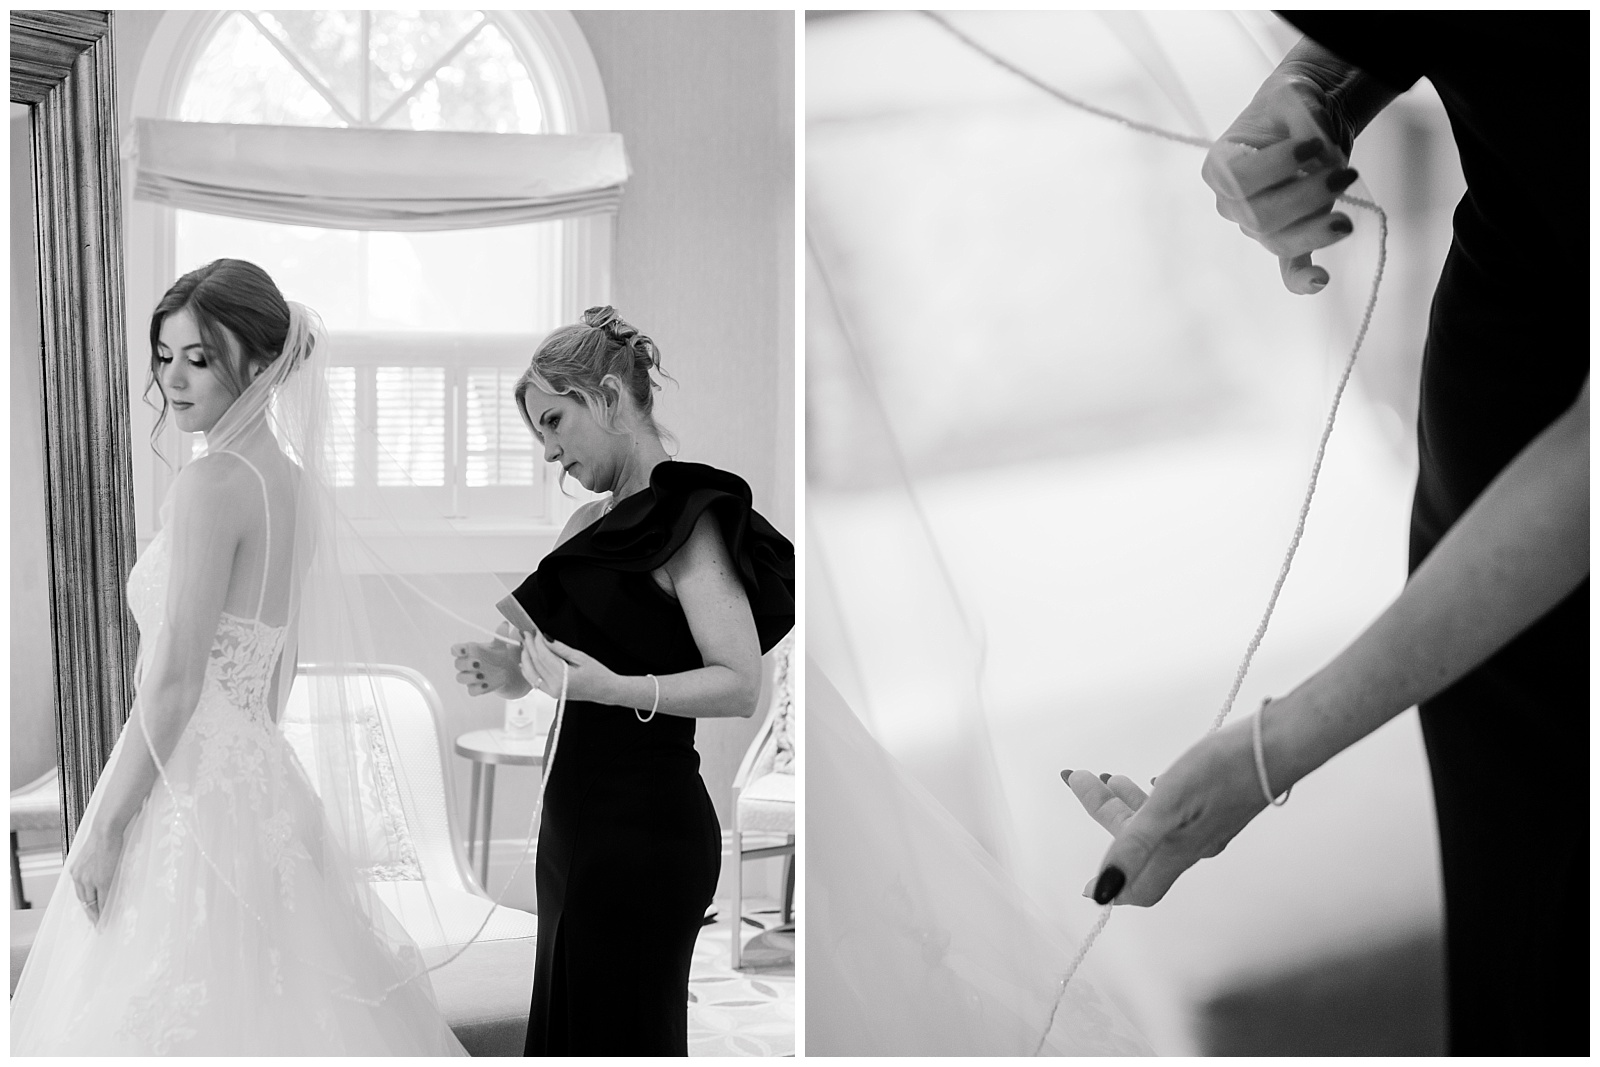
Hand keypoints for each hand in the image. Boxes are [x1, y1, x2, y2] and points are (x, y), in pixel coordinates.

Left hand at [67, 827, 124, 924]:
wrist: (106, 831)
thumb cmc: (103, 838)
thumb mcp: (92, 855)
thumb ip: (92, 867)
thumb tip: (99, 874)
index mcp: (75, 872)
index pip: (80, 894)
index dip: (87, 905)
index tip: (92, 913)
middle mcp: (78, 877)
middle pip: (84, 901)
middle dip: (90, 914)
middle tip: (97, 924)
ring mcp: (89, 879)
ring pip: (92, 902)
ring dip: (97, 914)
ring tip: (102, 923)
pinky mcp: (101, 879)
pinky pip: (102, 898)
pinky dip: (104, 908)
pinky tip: (107, 915)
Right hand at [452, 624, 528, 696]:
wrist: (505, 671)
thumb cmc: (497, 655)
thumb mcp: (500, 645)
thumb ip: (500, 636)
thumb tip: (505, 624)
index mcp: (469, 651)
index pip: (456, 650)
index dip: (457, 650)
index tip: (464, 649)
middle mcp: (466, 664)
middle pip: (457, 664)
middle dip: (466, 664)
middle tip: (478, 663)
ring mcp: (470, 677)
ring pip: (460, 678)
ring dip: (469, 677)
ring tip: (482, 675)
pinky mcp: (476, 688)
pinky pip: (471, 691)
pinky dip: (476, 689)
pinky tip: (485, 685)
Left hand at [520, 632, 618, 704]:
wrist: (605, 690)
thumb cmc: (598, 674)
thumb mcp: (581, 657)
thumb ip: (561, 649)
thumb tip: (546, 639)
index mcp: (562, 677)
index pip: (543, 655)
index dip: (538, 641)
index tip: (535, 630)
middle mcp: (554, 686)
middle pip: (536, 662)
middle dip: (530, 646)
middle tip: (526, 633)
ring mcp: (551, 691)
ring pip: (531, 672)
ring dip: (526, 657)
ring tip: (524, 644)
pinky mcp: (551, 693)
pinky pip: (534, 681)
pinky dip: (528, 671)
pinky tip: (525, 662)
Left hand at [1062, 716, 1268, 905]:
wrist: (1280, 744)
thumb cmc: (1225, 769)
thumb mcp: (1169, 803)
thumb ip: (1134, 846)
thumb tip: (1103, 891)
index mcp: (1179, 851)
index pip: (1138, 887)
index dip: (1110, 887)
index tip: (1084, 887)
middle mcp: (1194, 845)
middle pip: (1140, 847)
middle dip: (1105, 816)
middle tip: (1080, 778)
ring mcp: (1209, 826)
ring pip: (1156, 825)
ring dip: (1127, 803)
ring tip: (1107, 776)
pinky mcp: (1219, 805)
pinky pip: (1176, 812)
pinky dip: (1152, 798)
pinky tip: (1152, 779)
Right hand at [1201, 76, 1356, 294]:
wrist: (1299, 121)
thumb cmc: (1286, 109)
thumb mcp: (1292, 97)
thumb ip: (1305, 120)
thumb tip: (1324, 156)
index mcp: (1221, 167)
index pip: (1238, 179)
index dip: (1275, 167)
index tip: (1313, 143)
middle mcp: (1232, 203)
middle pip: (1259, 217)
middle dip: (1305, 199)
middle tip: (1344, 174)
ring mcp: (1257, 226)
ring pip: (1279, 242)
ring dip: (1316, 231)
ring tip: (1347, 218)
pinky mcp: (1287, 237)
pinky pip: (1290, 267)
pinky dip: (1303, 278)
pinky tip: (1321, 280)